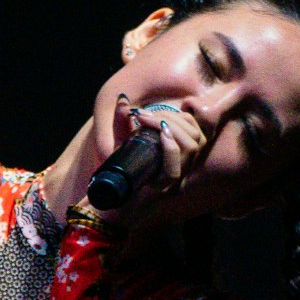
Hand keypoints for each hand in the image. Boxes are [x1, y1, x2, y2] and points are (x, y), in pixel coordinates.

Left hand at [75, 96, 207, 223]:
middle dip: (172, 117)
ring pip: (191, 148)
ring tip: (147, 120)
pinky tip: (161, 134)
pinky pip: (175, 169)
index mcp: (179, 157)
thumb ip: (122, 122)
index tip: (153, 110)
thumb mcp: (120, 142)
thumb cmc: (116, 172)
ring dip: (171, 127)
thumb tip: (123, 99)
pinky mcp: (161, 190)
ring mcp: (173, 181)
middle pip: (195, 137)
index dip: (181, 115)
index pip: (196, 132)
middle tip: (146, 115)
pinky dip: (170, 148)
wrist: (104, 200)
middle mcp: (182, 169)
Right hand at [127, 103, 207, 188]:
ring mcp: (191, 162)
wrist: (136, 168)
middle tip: (144, 116)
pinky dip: (182, 117)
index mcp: (161, 184)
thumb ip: (119, 126)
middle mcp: (180, 177)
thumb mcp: (117, 147)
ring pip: (196, 138)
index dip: (170, 150)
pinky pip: (195, 129)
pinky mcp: (195, 148)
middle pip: (190, 148)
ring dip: (174, 119)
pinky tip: (163, 116)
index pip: (173, 172)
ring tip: (152, 115)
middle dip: (169, 125)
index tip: (158, 131)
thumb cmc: (125, 159)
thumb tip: (123, 101)